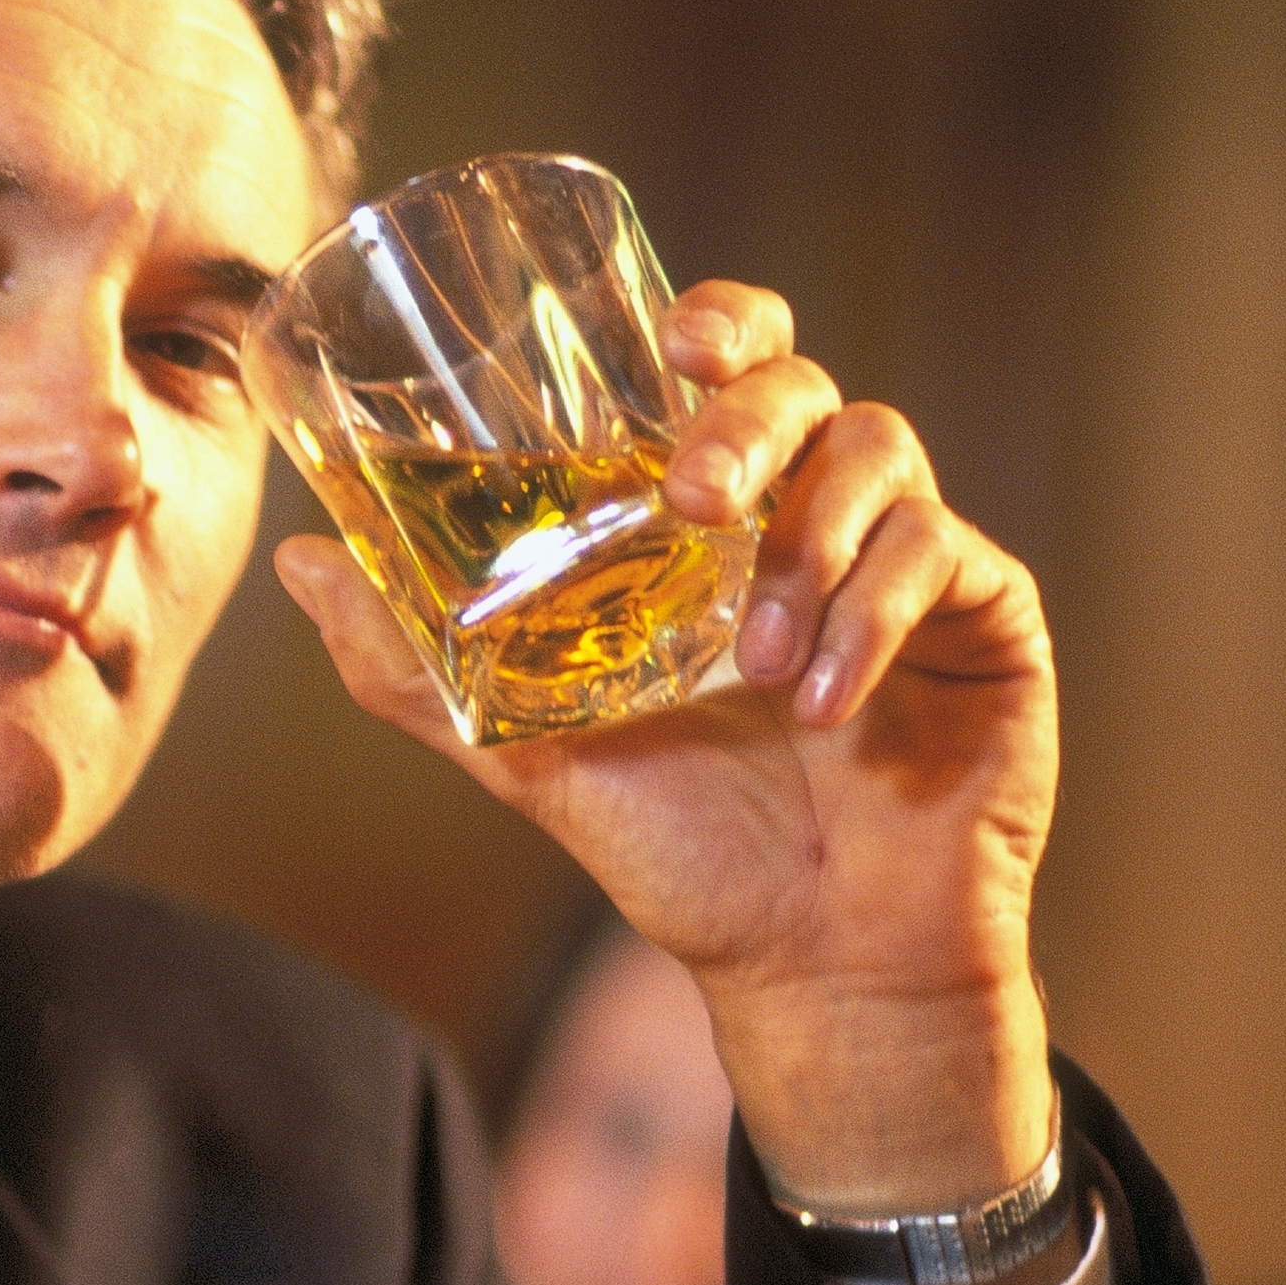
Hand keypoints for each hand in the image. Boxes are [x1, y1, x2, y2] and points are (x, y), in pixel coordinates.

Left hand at [275, 282, 1053, 1212]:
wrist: (806, 960)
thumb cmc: (681, 843)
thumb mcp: (526, 749)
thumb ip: (416, 663)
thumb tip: (297, 559)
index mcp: (716, 519)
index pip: (730, 366)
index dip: (717, 324)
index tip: (671, 345)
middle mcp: (813, 513)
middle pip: (805, 383)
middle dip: (748, 416)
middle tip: (693, 494)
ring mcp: (908, 556)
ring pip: (881, 454)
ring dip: (807, 542)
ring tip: (757, 661)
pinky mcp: (988, 614)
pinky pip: (946, 555)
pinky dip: (874, 617)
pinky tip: (826, 703)